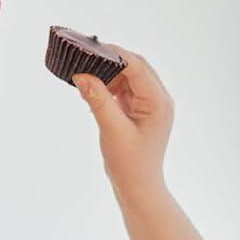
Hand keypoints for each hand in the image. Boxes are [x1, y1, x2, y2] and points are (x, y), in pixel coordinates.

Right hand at [72, 46, 174, 194]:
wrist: (138, 189)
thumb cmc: (130, 164)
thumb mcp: (112, 129)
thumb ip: (98, 99)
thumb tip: (81, 75)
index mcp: (158, 101)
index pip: (137, 66)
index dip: (114, 54)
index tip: (89, 49)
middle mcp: (158, 100)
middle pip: (134, 67)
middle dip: (110, 62)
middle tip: (84, 58)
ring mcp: (150, 106)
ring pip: (128, 78)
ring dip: (108, 75)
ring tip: (85, 76)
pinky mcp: (140, 113)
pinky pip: (124, 91)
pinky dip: (109, 88)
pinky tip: (92, 91)